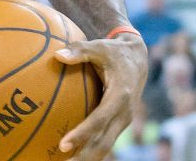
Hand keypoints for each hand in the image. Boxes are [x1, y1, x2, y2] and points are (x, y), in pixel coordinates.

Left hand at [55, 33, 147, 160]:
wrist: (137, 58)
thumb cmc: (113, 51)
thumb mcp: (99, 46)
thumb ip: (79, 50)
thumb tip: (57, 55)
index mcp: (120, 96)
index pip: (99, 120)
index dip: (82, 134)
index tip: (63, 145)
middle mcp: (124, 113)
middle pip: (103, 142)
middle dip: (84, 156)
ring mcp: (122, 120)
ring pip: (104, 145)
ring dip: (86, 156)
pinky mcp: (118, 122)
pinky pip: (103, 139)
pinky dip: (89, 148)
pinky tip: (70, 154)